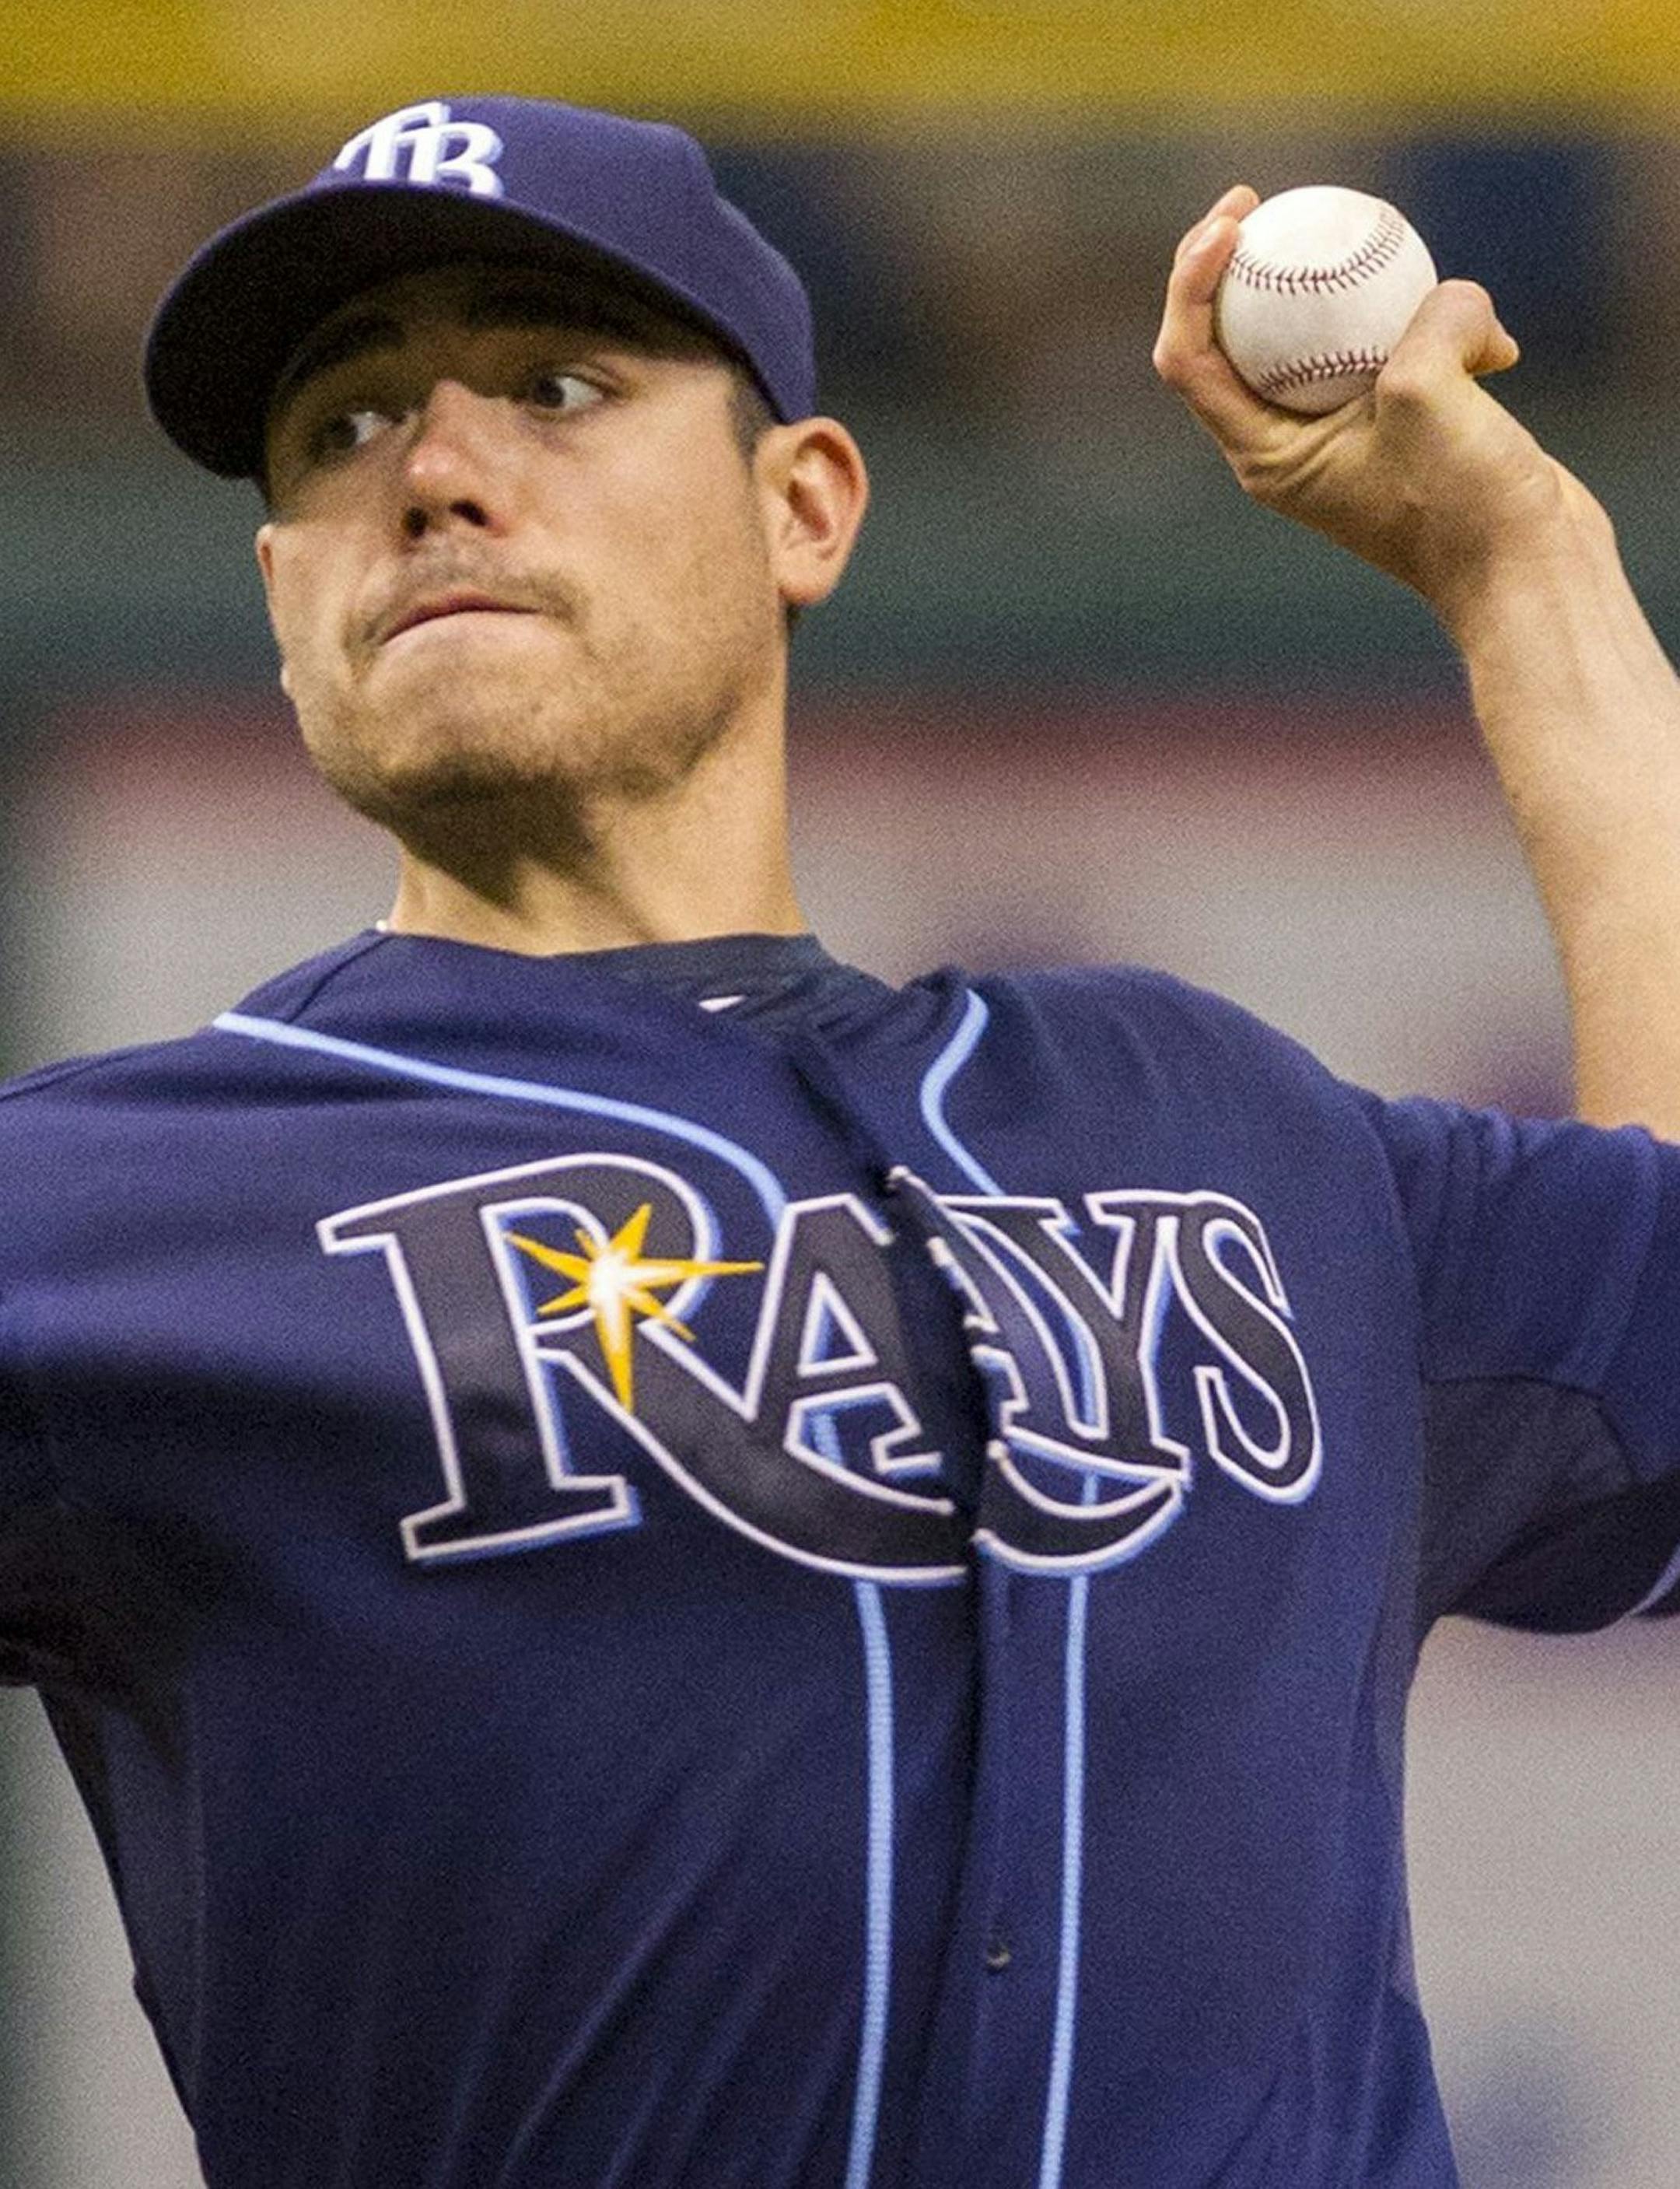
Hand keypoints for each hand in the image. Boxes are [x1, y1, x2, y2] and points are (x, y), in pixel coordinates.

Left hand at [1152, 188, 1594, 629]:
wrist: (1529, 570)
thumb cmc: (1461, 505)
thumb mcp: (1428, 393)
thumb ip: (1424, 319)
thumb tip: (1448, 294)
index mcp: (1262, 455)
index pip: (1189, 359)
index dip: (1190, 282)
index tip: (1234, 221)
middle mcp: (1289, 445)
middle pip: (1235, 340)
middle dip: (1236, 268)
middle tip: (1257, 201)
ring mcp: (1346, 433)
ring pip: (1324, 336)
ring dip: (1355, 294)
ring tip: (1385, 250)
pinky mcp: (1405, 424)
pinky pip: (1398, 348)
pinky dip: (1439, 328)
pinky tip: (1489, 340)